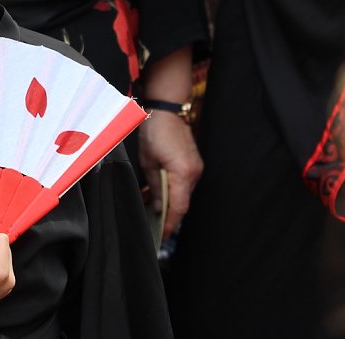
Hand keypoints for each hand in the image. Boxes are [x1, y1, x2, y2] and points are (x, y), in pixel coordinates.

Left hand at [138, 111, 202, 237]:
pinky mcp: (194, 164)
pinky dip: (172, 190)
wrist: (168, 111)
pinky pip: (184, 183)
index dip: (171, 222)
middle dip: (167, 214)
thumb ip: (155, 186)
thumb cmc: (156, 131)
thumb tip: (157, 206)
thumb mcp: (148, 162)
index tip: (162, 233)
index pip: (179, 206)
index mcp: (183, 172)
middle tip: (153, 223)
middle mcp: (194, 172)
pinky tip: (157, 191)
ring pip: (183, 193)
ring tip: (149, 205)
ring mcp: (196, 168)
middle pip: (182, 202)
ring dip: (168, 201)